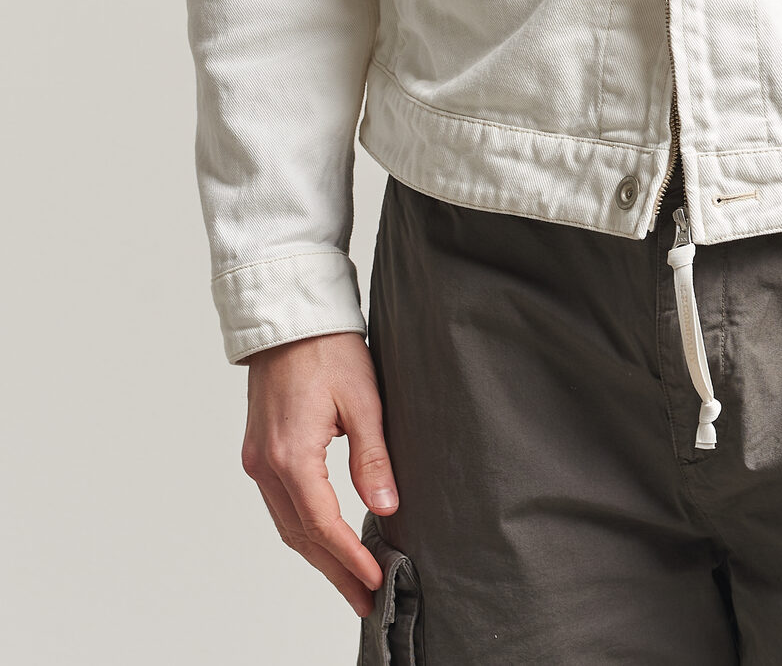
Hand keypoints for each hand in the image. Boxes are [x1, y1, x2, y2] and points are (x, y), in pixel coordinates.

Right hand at [240, 331, 399, 617]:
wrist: (290, 318)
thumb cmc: (328, 349)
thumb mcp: (364, 400)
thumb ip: (373, 459)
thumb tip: (386, 508)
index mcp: (290, 455)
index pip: (322, 525)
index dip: (350, 557)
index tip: (376, 580)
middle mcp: (265, 465)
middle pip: (300, 536)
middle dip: (334, 571)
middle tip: (366, 600)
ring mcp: (257, 460)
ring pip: (287, 524)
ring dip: (318, 555)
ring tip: (351, 581)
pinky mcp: (259, 451)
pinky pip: (280, 505)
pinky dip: (304, 529)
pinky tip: (326, 539)